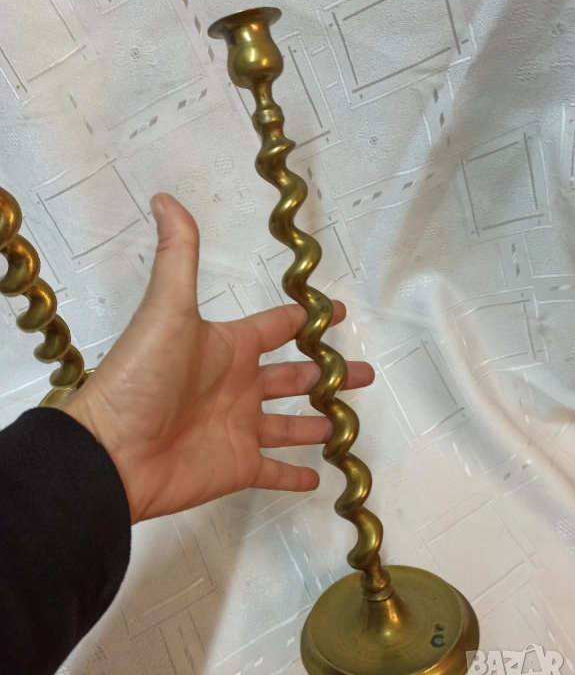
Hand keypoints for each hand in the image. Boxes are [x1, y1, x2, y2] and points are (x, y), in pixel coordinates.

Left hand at [61, 194, 374, 523]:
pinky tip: (320, 477)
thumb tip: (165, 198)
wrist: (112, 451)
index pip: (277, 327)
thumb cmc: (144, 377)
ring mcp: (239, 428)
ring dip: (316, 423)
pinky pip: (273, 471)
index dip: (307, 319)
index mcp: (229, 347)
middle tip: (363, 373)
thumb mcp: (167, 310)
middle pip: (293, 376)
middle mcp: (238, 385)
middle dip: (327, 374)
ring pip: (290, 424)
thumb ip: (179, 256)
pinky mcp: (237, 467)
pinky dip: (295, 475)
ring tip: (345, 422)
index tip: (338, 313)